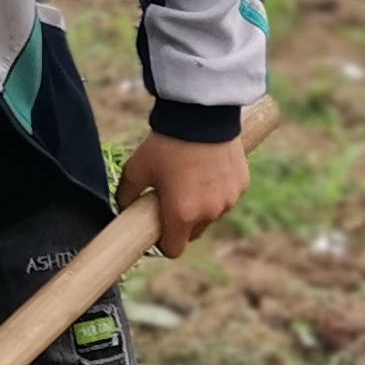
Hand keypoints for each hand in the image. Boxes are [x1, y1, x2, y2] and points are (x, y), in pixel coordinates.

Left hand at [117, 125, 248, 258]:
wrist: (200, 115)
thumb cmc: (166, 144)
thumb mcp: (136, 168)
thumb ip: (126, 194)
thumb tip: (123, 207)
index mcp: (182, 215)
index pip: (173, 249)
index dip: (162, 242)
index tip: (157, 228)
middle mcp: (209, 213)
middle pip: (193, 233)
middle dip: (182, 223)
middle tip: (171, 198)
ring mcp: (229, 199)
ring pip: (211, 215)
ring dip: (201, 207)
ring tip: (190, 179)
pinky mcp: (242, 184)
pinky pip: (226, 196)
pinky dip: (217, 190)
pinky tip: (208, 169)